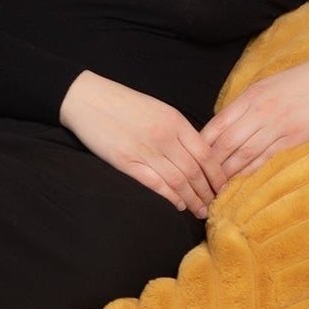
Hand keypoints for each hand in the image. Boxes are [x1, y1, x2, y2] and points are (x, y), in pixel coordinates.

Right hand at [59, 71, 227, 217]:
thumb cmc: (121, 102)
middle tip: (214, 204)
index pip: (206, 154)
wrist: (86, 98)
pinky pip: (154, 184)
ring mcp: (144, 150)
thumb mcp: (157, 108)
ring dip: (192, 199)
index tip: (221, 186)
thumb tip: (195, 152)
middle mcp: (164, 137)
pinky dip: (169, 197)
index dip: (217, 174)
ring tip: (199, 210)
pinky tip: (178, 205)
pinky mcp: (125, 161)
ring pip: (178, 181)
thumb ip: (177, 129)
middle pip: (194, 171)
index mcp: (175, 121)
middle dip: (207, 191)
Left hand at [198, 47, 308, 183]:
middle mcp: (259, 112)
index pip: (216, 125)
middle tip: (197, 180)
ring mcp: (277, 125)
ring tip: (214, 186)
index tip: (189, 159)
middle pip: (226, 143)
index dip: (201, 145)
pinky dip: (252, 169)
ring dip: (227, 172)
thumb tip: (224, 123)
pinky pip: (268, 156)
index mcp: (249, 97)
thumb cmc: (300, 81)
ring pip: (244, 153)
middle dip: (209, 164)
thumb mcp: (266, 86)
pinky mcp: (295, 137)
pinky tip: (241, 179)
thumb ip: (245, 105)